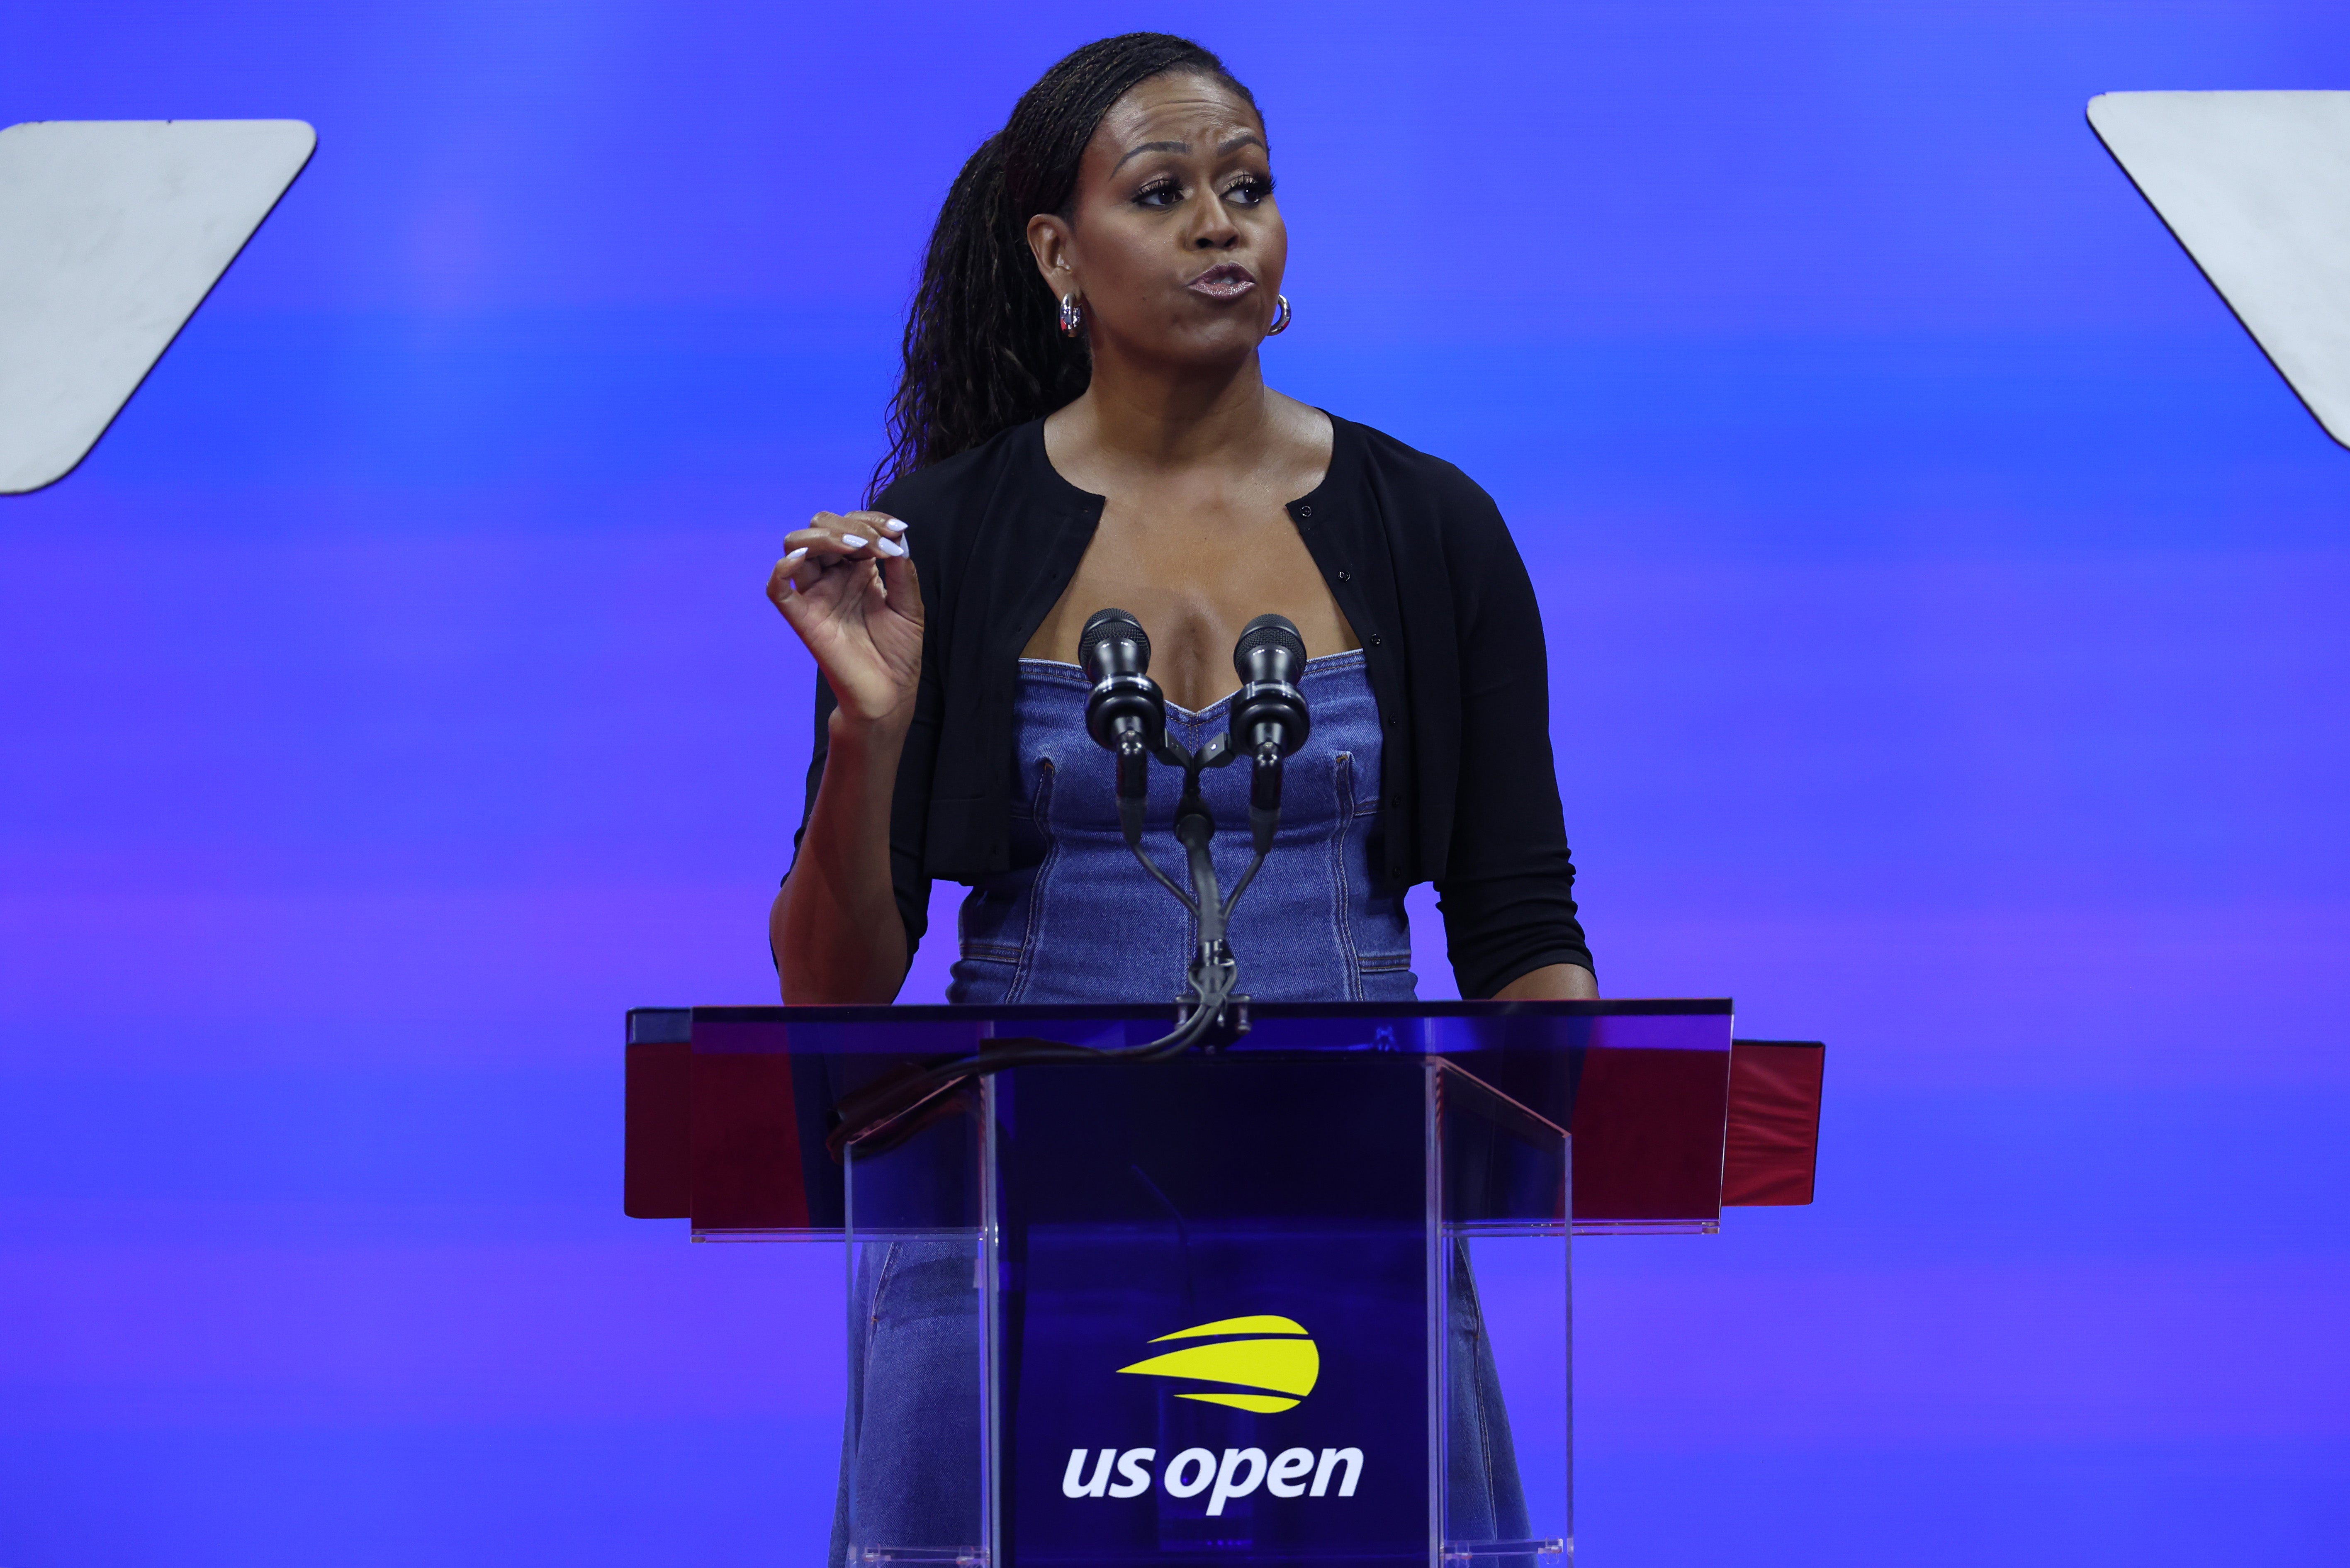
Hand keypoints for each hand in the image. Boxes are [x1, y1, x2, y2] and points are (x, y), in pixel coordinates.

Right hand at [765, 511, 922, 727]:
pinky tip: (803, 559)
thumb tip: (897, 536)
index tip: (898, 531)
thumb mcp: (909, 606)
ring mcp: (815, 595)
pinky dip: (783, 569)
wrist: (889, 696)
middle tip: (878, 545)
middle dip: (849, 525)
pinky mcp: (802, 618)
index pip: (851, 525)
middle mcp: (833, 576)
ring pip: (796, 546)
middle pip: (820, 527)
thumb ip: (903, 571)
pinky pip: (777, 588)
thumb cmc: (898, 653)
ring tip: (856, 547)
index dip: (872, 519)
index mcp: (858, 569)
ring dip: (824, 537)